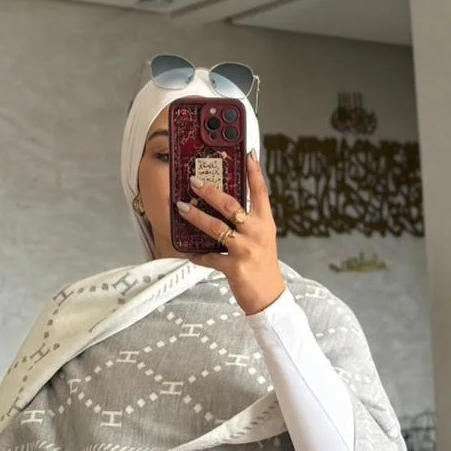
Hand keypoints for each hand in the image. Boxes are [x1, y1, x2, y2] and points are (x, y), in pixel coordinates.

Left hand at [176, 152, 285, 315]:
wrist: (269, 296)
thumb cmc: (262, 264)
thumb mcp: (262, 238)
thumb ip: (248, 220)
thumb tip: (224, 203)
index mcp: (265, 222)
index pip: (260, 192)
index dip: (253, 172)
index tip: (247, 154)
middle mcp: (257, 233)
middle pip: (231, 206)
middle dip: (209, 191)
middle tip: (193, 181)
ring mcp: (246, 250)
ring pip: (216, 228)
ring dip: (196, 217)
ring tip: (181, 207)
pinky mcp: (235, 268)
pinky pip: (210, 258)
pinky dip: (198, 255)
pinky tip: (189, 253)